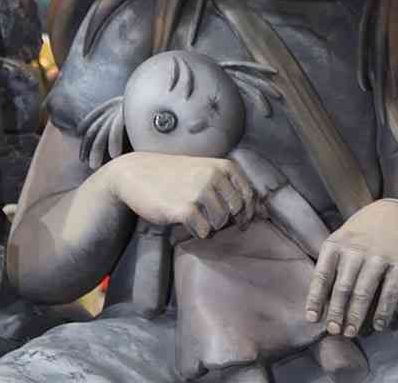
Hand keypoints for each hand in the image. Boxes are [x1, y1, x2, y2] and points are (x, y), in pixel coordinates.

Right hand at [103, 152, 255, 238]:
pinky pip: (204, 231)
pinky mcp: (185, 209)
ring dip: (209, 225)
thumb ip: (230, 186)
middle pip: (236, 211)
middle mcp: (215, 176)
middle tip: (210, 219)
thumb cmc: (173, 175)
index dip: (248, 212)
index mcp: (223, 166)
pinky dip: (197, 231)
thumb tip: (261, 212)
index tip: (241, 221)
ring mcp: (200, 192)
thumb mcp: (204, 171)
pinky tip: (186, 223)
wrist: (136, 173)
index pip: (249, 195)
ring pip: (220, 223)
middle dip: (227, 220)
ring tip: (194, 217)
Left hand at [305, 199, 397, 336]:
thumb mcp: (339, 240)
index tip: (312, 319)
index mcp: (336, 244)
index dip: (315, 299)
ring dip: (356, 316)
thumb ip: (329, 266)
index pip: (322, 275)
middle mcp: (356, 249)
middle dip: (336, 312)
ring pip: (364, 292)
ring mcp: (379, 256)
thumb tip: (319, 304)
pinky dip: (384, 311)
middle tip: (333, 331)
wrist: (394, 212)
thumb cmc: (360, 233)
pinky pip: (390, 291)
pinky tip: (379, 325)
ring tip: (350, 332)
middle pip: (342, 287)